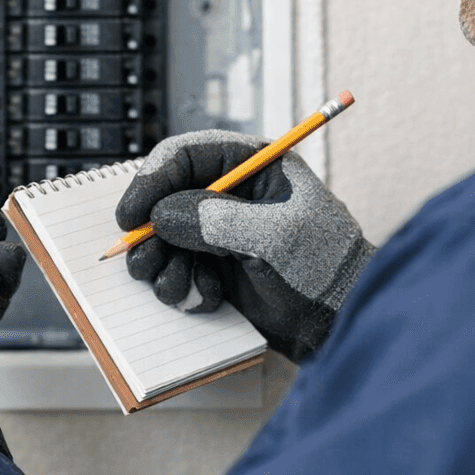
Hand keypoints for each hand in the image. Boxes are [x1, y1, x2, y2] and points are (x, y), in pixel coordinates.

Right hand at [115, 130, 374, 361]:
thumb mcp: (274, 236)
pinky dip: (183, 287)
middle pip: (164, 197)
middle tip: (144, 262)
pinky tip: (209, 298)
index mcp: (252, 165)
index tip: (131, 215)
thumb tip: (162, 216)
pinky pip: (176, 271)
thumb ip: (216, 220)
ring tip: (185, 286)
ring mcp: (221, 233)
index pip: (186, 155)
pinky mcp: (216, 269)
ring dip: (163, 266)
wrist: (343, 320)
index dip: (152, 179)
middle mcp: (230, 194)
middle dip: (150, 233)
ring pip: (163, 238)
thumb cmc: (324, 265)